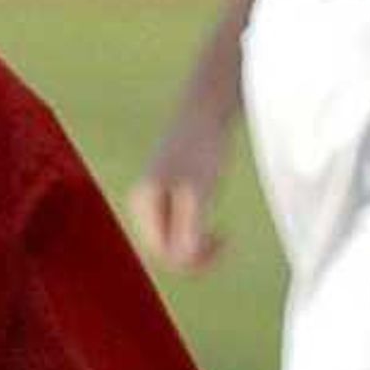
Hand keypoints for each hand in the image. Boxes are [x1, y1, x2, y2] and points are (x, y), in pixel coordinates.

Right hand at [128, 113, 232, 273]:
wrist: (207, 109)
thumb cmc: (203, 148)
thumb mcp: (199, 192)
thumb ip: (190, 228)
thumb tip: (181, 261)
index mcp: (144, 203)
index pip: (163, 252)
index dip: (193, 259)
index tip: (224, 241)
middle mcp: (143, 203)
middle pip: (164, 250)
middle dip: (195, 254)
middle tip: (227, 241)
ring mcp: (154, 197)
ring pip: (172, 240)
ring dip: (198, 245)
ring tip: (223, 236)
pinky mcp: (169, 191)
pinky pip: (179, 227)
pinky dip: (200, 232)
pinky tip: (216, 222)